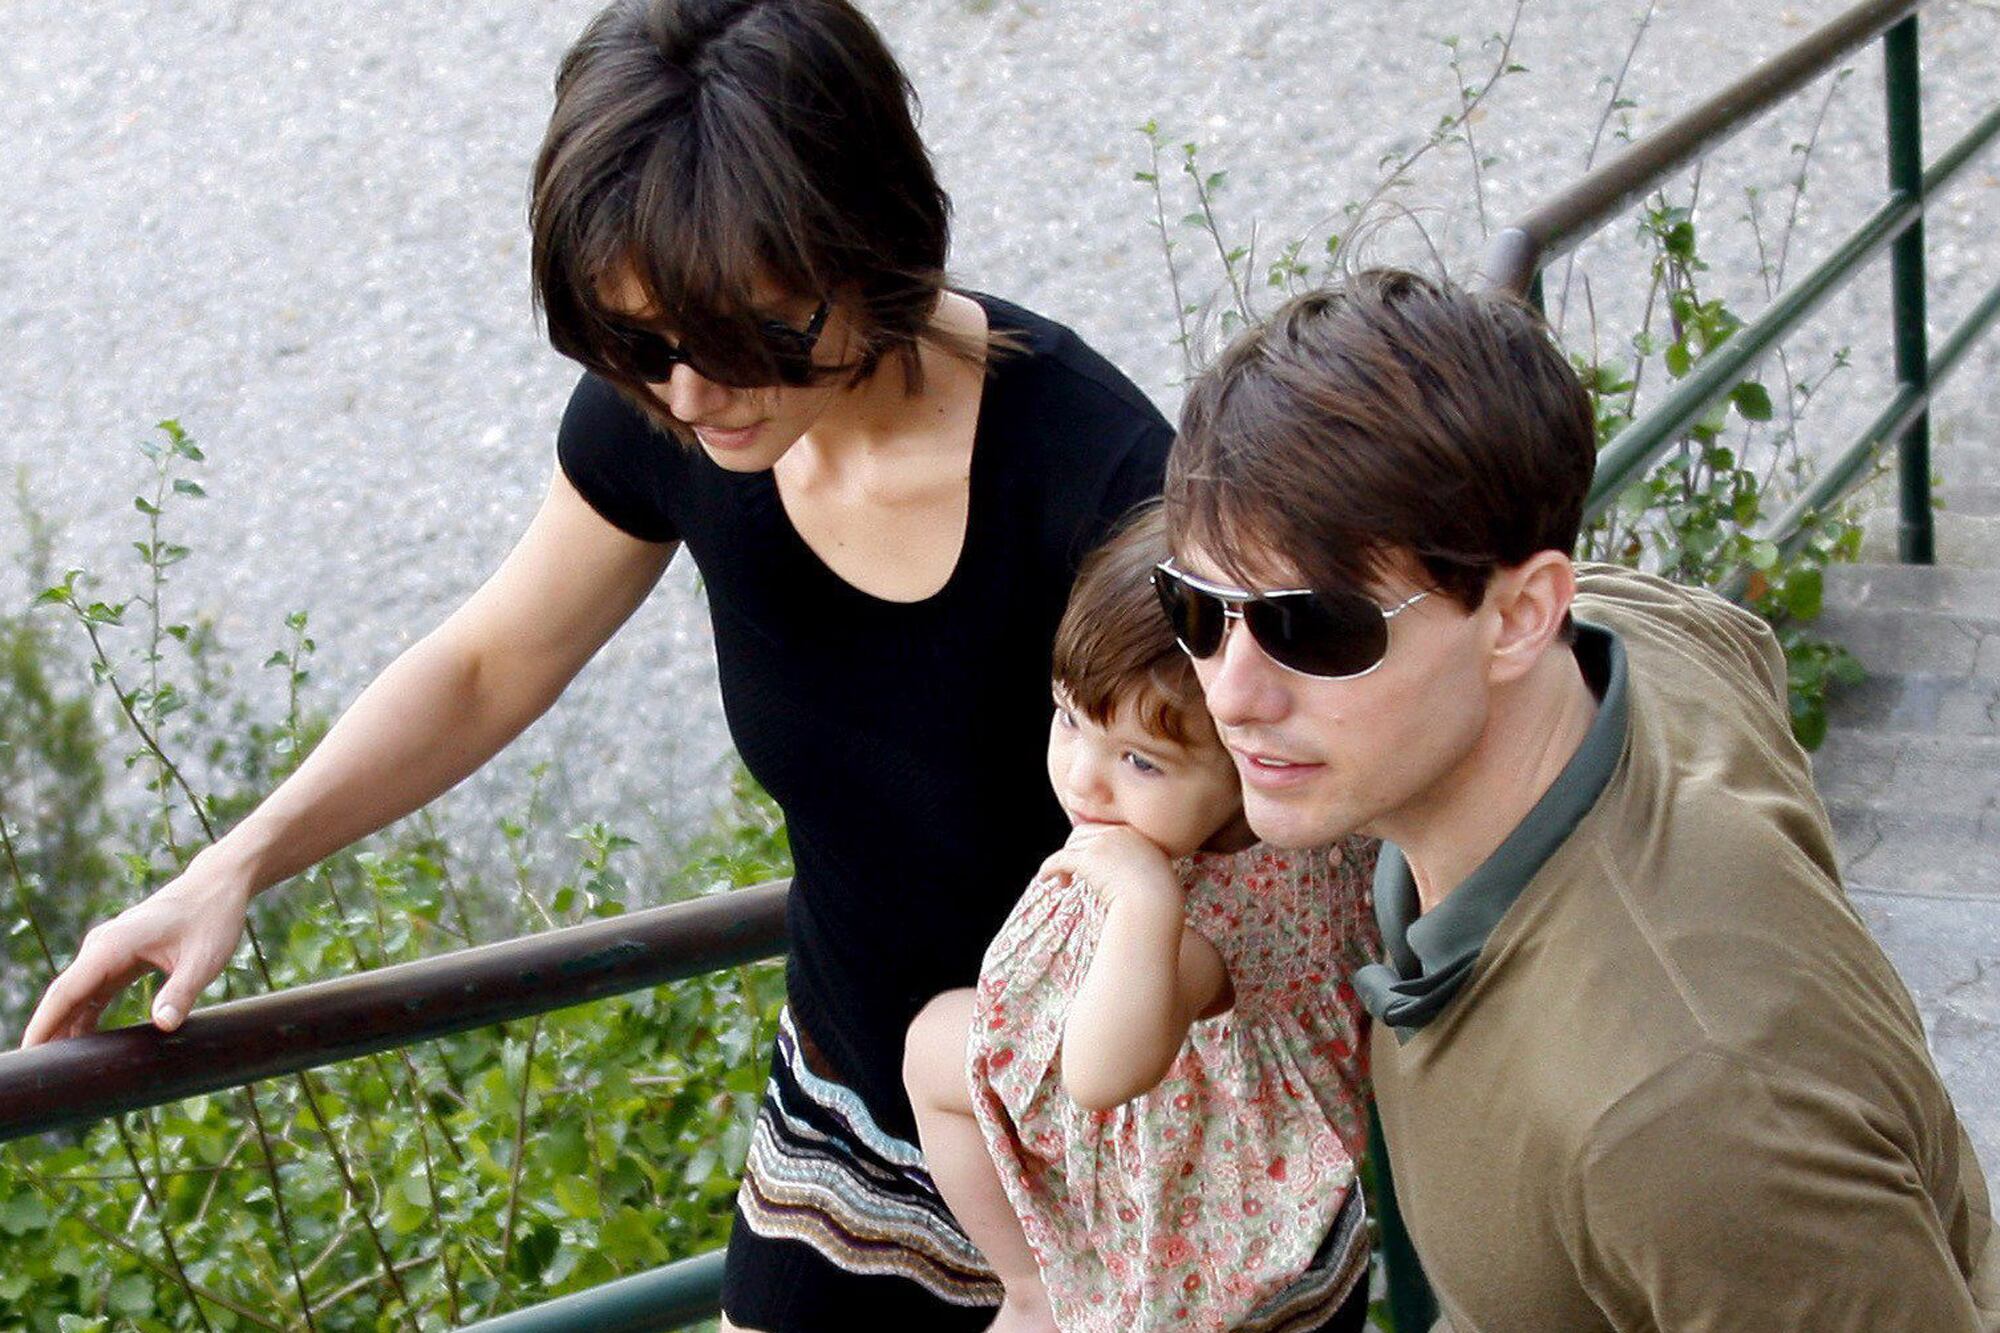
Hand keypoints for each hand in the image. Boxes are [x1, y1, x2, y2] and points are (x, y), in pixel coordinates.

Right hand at [19, 851, 252, 1046]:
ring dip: (65, 1026)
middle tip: (41, 1071)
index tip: (28, 1052)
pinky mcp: (120, 957)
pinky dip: (85, 1015)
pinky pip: (94, 991)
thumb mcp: (203, 959)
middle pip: (65, 995)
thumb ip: (181, 992)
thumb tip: (163, 1025)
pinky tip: (81, 1042)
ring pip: (77, 995)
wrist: (218, 887)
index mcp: (113, 945)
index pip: (67, 990)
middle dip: (48, 1031)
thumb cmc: (212, 919)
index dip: (45, 1023)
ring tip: (58, 1066)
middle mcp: (102, 947)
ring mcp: (109, 951)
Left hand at [1037, 822, 1176, 906]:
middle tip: (1071, 872)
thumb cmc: (1158, 896)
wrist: (1156, 901)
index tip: (1085, 860)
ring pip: (1070, 847)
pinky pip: (1060, 859)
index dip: (1088, 843)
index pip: (1101, 830)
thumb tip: (1124, 875)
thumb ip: (1140, 865)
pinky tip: (1044, 878)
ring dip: (1062, 863)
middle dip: (1073, 851)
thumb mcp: (1153, 871)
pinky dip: (1049, 868)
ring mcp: (1102, 843)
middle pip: (1081, 834)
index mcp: (1133, 833)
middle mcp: (1116, 832)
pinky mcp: (1088, 858)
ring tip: (1063, 883)